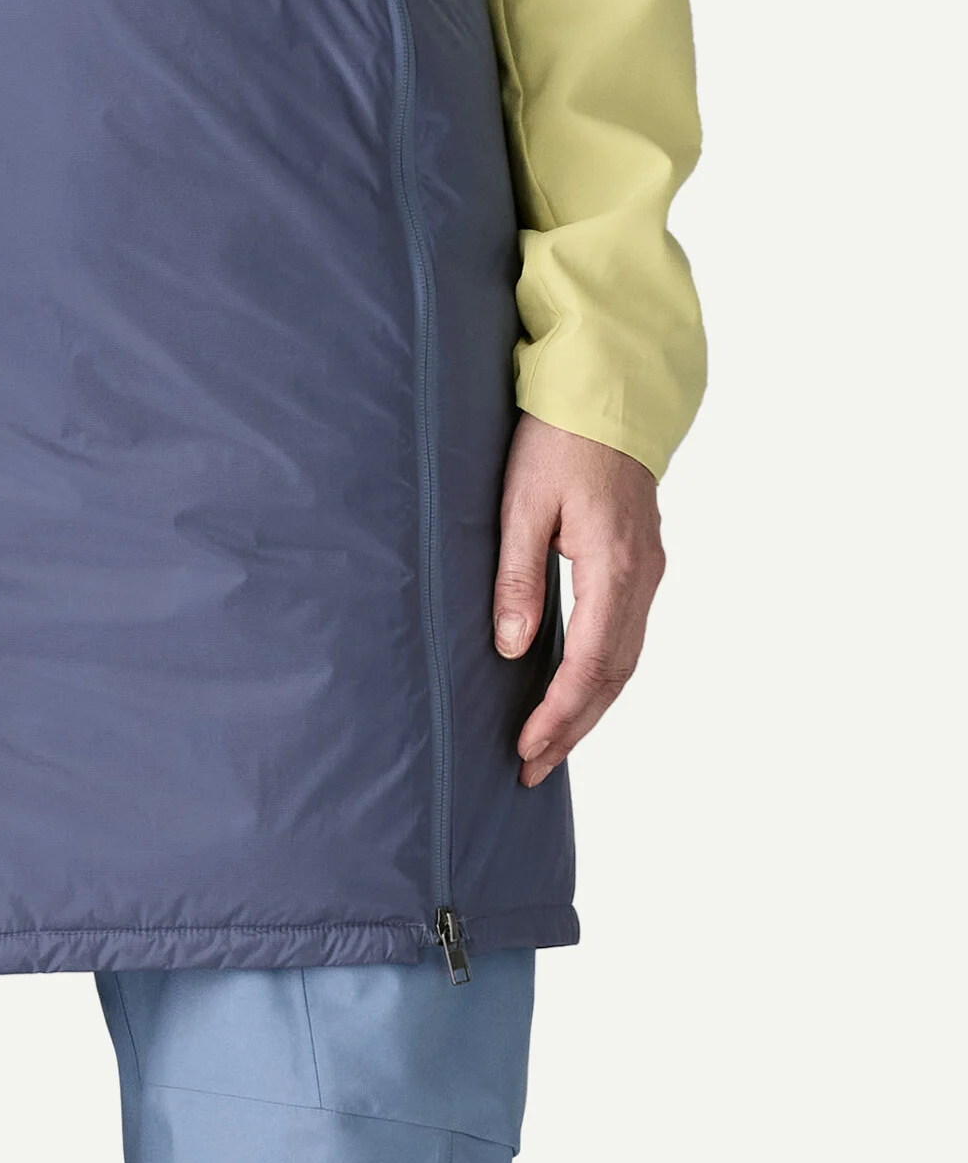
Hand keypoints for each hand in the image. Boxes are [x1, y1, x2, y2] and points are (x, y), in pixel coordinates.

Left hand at [493, 414, 664, 787]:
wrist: (606, 392)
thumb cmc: (556, 440)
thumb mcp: (522, 504)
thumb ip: (517, 577)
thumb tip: (515, 650)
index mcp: (616, 567)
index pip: (590, 665)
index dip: (559, 716)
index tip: (526, 752)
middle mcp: (643, 577)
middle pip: (614, 676)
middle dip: (573, 728)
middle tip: (531, 770)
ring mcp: (648, 572)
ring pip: (624, 662)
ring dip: (588, 708)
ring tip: (548, 746)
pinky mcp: (639, 564)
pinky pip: (625, 637)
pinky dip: (600, 676)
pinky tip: (572, 692)